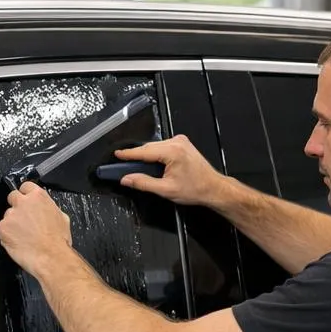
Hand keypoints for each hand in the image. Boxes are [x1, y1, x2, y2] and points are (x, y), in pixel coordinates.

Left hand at [0, 181, 72, 278]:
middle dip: (16, 206)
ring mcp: (10, 215)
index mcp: (38, 196)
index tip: (27, 202)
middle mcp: (22, 202)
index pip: (25, 186)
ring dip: (13, 223)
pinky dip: (7, 235)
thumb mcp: (61, 217)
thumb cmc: (59, 240)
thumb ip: (48, 208)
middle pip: (12, 197)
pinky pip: (2, 229)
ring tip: (23, 236)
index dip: (26, 194)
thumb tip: (45, 208)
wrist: (50, 257)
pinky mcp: (2, 228)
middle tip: (23, 219)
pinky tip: (18, 242)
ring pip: (8, 216)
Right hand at [114, 134, 228, 207]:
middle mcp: (176, 143)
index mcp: (172, 151)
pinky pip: (163, 147)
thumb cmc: (196, 189)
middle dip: (136, 156)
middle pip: (148, 148)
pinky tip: (153, 164)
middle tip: (124, 167)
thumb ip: (143, 183)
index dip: (128, 154)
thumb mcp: (165, 190)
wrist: (213, 188)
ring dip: (146, 156)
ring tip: (139, 168)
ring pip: (155, 147)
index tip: (117, 154)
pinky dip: (155, 154)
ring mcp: (180, 142)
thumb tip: (127, 179)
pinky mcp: (182, 144)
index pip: (143, 151)